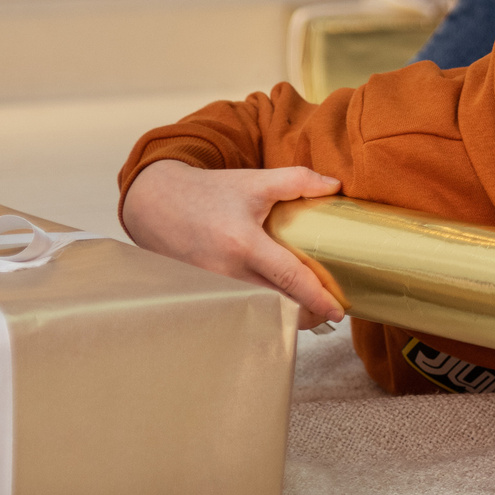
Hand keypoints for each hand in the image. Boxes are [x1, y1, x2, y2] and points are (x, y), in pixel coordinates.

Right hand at [119, 160, 346, 327]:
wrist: (156, 204)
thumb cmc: (208, 192)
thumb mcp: (254, 181)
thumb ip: (298, 180)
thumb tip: (336, 186)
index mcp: (243, 244)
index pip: (288, 278)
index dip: (316, 297)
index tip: (339, 311)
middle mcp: (228, 272)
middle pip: (278, 306)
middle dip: (308, 314)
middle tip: (332, 310)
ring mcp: (215, 287)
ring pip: (261, 311)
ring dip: (288, 313)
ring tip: (311, 306)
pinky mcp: (207, 292)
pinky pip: (243, 307)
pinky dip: (265, 308)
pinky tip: (281, 300)